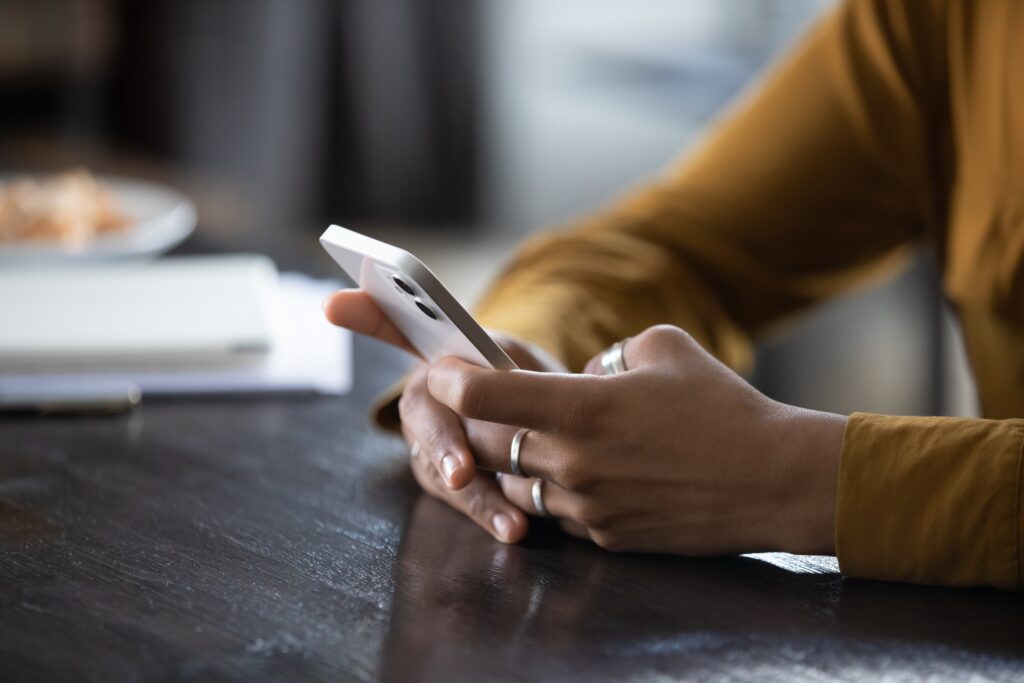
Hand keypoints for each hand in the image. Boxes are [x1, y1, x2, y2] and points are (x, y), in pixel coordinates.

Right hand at [323, 289, 564, 543]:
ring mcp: (425, 436)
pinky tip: (514, 529)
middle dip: (442, 443)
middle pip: (419, 412)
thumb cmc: (532, 383)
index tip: (333, 304)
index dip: (363, 313)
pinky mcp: (437, 475)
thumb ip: (510, 373)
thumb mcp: (528, 364)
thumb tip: (505, 387)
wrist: (548, 426)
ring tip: (510, 521)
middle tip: (461, 474)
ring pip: (436, 465)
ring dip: (474, 495)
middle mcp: (424, 391)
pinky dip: (486, 513)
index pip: (393, 324)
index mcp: (441, 349)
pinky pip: (455, 496)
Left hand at [425, 325, 846, 555]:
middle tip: (485, 404)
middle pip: (489, 446)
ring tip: (542, 439)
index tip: (441, 370)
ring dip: (518, 462)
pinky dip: (558, 491)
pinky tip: (588, 472)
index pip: (483, 396)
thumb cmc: (722, 405)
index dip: (451, 380)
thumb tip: (586, 376)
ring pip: (519, 485)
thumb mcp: (664, 346)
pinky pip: (560, 513)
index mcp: (580, 408)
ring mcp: (587, 508)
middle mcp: (572, 463)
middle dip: (478, 424)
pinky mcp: (606, 537)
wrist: (773, 479)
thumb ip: (608, 354)